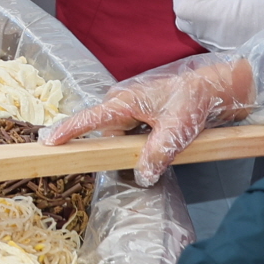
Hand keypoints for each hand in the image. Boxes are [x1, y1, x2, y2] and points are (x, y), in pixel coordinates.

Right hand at [40, 54, 255, 183]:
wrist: (217, 87)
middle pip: (106, 134)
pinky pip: (133, 135)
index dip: (67, 132)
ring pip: (121, 137)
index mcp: (124, 101)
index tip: (47, 143)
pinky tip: (160, 143)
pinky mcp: (143, 115)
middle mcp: (123, 103)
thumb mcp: (176, 130)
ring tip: (161, 142)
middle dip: (116, 149)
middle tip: (135, 153)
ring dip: (134, 147)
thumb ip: (157, 154)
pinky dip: (141, 144)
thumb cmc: (195, 100)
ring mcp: (132, 108)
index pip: (88, 119)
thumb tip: (141, 176)